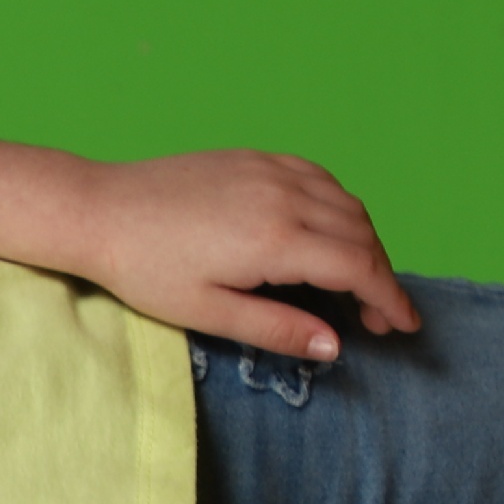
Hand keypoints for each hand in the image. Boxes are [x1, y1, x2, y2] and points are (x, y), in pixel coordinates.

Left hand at [77, 149, 418, 359]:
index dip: (390, 298)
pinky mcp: (255, 158)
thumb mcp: (209, 312)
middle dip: (380, 277)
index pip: (359, 267)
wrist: (99, 210)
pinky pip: (319, 177)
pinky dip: (339, 206)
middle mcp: (283, 196)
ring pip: (346, 203)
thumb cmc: (145, 268)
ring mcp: (270, 171)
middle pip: (362, 235)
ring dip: (365, 241)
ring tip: (357, 281)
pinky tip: (329, 231)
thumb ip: (277, 329)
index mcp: (275, 239)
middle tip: (377, 318)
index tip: (404, 325)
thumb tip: (335, 345)